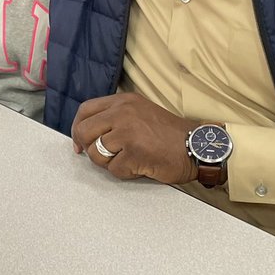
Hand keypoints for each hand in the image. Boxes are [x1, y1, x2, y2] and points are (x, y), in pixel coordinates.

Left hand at [70, 92, 199, 184]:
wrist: (197, 146)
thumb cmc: (169, 134)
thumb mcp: (139, 112)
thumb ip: (114, 118)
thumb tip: (86, 135)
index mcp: (123, 101)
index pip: (85, 111)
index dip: (77, 129)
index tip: (79, 143)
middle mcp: (122, 113)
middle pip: (84, 132)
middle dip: (88, 149)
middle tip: (103, 157)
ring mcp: (128, 132)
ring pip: (96, 154)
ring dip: (110, 163)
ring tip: (129, 160)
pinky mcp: (134, 152)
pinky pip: (115, 170)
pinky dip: (126, 173)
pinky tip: (141, 166)